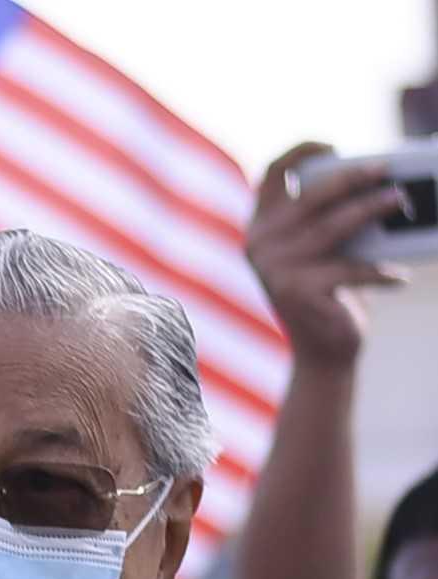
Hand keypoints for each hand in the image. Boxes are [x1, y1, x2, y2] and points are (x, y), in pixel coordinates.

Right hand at [247, 142, 409, 368]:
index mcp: (260, 228)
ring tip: (400, 202)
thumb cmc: (331, 291)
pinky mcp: (297, 292)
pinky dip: (380, 272)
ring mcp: (275, 269)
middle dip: (352, 177)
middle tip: (386, 168)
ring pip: (333, 227)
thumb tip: (376, 180)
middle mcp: (260, 245)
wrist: (322, 352)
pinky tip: (398, 277)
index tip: (334, 144)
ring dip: (372, 210)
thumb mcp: (326, 249)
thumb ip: (331, 217)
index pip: (271, 176)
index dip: (300, 153)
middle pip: (310, 196)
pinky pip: (350, 268)